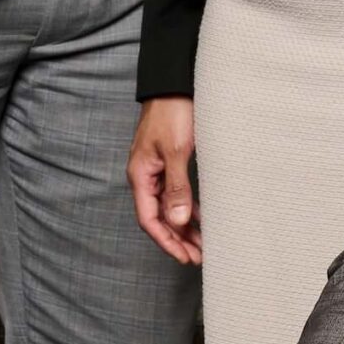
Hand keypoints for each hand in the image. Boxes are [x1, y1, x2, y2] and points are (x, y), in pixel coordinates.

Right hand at [126, 97, 201, 264]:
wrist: (173, 85)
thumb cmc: (172, 114)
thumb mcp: (176, 152)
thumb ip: (177, 188)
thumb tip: (178, 222)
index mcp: (141, 176)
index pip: (149, 220)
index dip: (167, 241)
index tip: (184, 257)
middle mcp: (146, 177)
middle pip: (159, 217)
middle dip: (177, 239)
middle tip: (198, 257)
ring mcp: (156, 170)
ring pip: (168, 207)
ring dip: (184, 226)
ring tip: (202, 244)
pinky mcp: (168, 163)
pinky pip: (175, 193)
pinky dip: (187, 208)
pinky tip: (200, 218)